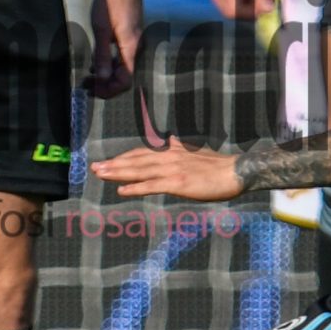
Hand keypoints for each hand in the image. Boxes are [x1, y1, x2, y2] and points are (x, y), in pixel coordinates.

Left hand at [87, 0, 143, 98]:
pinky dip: (112, 64)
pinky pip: (124, 57)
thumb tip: (103, 79)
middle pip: (125, 76)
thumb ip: (103, 56)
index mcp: (132, 47)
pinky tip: (98, 63)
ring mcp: (136, 41)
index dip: (109, 90)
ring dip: (107, 75)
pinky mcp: (132, 36)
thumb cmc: (111, 1)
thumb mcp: (102, 30)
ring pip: (124, 67)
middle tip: (87, 85)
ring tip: (89, 77)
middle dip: (106, 85)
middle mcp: (137, 47)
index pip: (125, 81)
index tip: (92, 91)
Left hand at [92, 137, 242, 202]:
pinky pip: (152, 186)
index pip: (142, 153)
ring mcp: (172, 170)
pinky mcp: (178, 183)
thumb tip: (170, 139)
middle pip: (135, 160)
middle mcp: (169, 157)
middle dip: (113, 164)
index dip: (123, 157)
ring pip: (139, 171)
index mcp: (172, 151)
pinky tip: (121, 190)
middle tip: (94, 167)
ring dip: (117, 173)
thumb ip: (180, 147)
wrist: (236, 171)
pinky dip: (135, 187)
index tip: (108, 161)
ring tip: (99, 175)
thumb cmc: (218, 165)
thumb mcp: (196, 151)